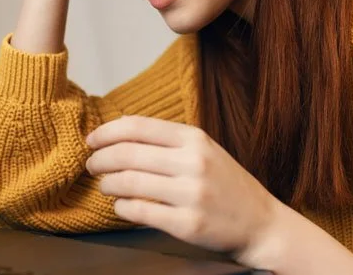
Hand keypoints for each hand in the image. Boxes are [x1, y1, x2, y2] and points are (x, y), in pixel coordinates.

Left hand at [85, 116, 277, 263]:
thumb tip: (118, 130)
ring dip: (108, 184)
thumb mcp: (204, 149)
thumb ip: (167, 140)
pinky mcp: (188, 224)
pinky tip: (121, 205)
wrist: (261, 223)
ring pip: (129, 183)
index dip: (106, 132)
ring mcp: (191, 194)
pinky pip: (140, 211)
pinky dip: (122, 207)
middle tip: (91, 165)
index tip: (91, 140)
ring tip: (105, 185)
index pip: (137, 127)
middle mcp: (193, 163)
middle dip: (100, 159)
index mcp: (194, 138)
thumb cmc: (227, 184)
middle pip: (128, 154)